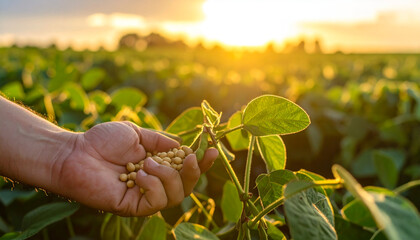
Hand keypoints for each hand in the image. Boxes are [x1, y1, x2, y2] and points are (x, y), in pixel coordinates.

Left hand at [53, 121, 217, 215]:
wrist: (76, 153)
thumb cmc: (102, 140)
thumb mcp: (136, 133)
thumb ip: (160, 141)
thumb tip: (183, 145)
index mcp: (157, 165)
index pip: (186, 168)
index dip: (201, 162)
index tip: (212, 150)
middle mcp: (155, 182)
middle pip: (187, 185)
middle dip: (193, 172)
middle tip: (188, 158)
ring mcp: (144, 195)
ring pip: (176, 196)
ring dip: (168, 177)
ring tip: (147, 164)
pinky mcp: (133, 207)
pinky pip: (156, 203)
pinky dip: (154, 187)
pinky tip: (141, 174)